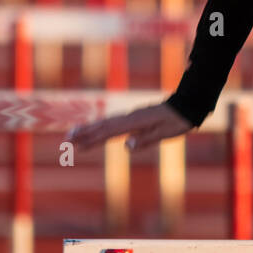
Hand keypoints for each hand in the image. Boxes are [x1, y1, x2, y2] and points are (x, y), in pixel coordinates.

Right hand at [65, 103, 193, 150]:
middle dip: (84, 133)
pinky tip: (96, 131)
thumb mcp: (164, 134)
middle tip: (66, 140)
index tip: (77, 145)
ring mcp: (131, 116)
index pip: (109, 132)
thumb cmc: (177, 122)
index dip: (92, 139)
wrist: (187, 106)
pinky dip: (101, 127)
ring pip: (106, 123)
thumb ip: (145, 140)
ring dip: (90, 129)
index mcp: (135, 122)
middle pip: (102, 126)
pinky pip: (114, 123)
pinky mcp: (134, 118)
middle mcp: (130, 117)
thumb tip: (125, 146)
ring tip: (74, 135)